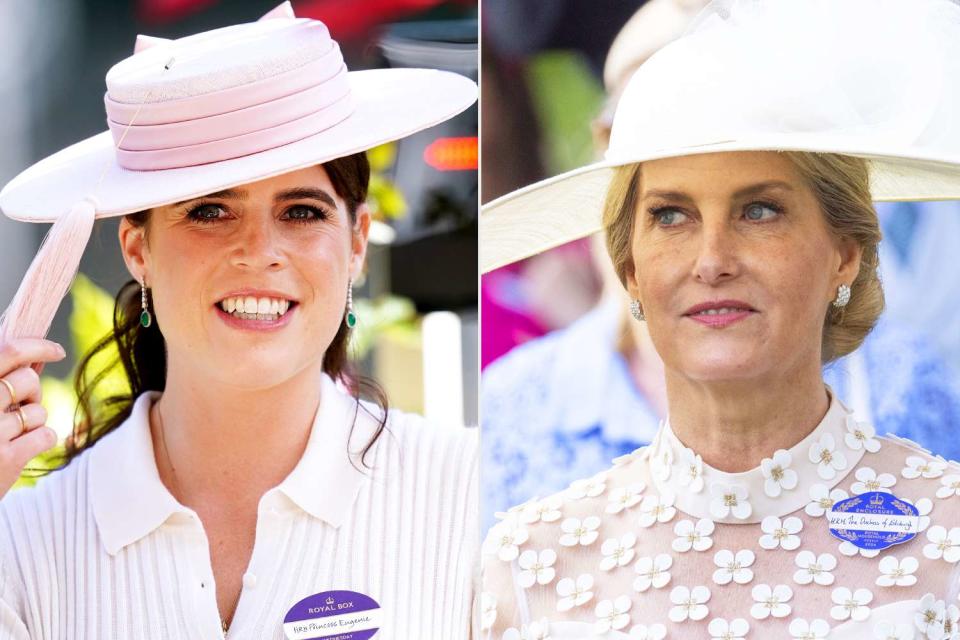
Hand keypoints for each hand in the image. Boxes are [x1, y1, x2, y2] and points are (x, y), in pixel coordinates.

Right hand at [0, 338, 64, 497]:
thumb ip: (0, 382)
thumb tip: (37, 359)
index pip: (8, 352)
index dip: (37, 346)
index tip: (58, 350)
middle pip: (29, 380)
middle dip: (31, 393)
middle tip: (19, 408)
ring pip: (38, 411)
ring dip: (32, 422)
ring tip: (9, 435)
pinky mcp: (7, 458)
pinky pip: (46, 434)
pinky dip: (41, 440)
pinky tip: (20, 450)